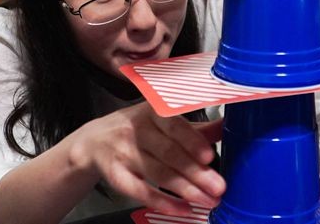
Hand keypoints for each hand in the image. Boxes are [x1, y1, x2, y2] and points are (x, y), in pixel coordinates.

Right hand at [67, 101, 224, 215]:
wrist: (92, 141)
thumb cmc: (135, 129)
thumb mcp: (161, 121)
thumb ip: (194, 127)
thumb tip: (227, 125)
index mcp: (151, 111)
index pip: (173, 125)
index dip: (191, 140)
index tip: (210, 154)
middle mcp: (135, 129)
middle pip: (168, 152)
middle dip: (195, 171)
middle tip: (218, 186)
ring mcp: (123, 152)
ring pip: (157, 172)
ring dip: (185, 189)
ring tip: (208, 200)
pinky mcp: (114, 173)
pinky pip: (139, 190)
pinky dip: (161, 201)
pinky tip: (181, 208)